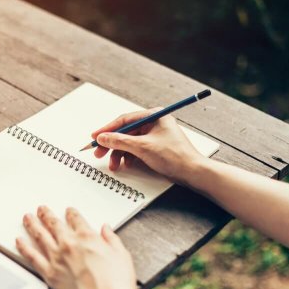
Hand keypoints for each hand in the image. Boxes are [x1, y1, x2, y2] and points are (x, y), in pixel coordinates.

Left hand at [16, 206, 145, 288]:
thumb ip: (112, 239)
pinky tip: (19, 241)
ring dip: (32, 225)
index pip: (75, 219)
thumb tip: (106, 230)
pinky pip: (32, 257)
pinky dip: (24, 247)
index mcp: (87, 236)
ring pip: (40, 235)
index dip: (71, 213)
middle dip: (46, 215)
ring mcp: (57, 258)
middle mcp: (69, 244)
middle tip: (41, 209)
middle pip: (54, 224)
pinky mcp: (49, 274)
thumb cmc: (116, 283)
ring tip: (27, 218)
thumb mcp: (121, 255)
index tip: (68, 211)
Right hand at [92, 108, 206, 183]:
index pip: (124, 120)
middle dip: (112, 144)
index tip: (95, 137)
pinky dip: (129, 157)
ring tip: (113, 165)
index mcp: (154, 116)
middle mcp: (154, 123)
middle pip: (126, 132)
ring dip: (120, 153)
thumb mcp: (142, 147)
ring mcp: (155, 135)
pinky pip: (137, 149)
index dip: (108, 129)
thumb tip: (103, 137)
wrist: (193, 172)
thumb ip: (119, 141)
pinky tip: (125, 164)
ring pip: (130, 142)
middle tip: (99, 153)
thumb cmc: (174, 156)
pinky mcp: (156, 147)